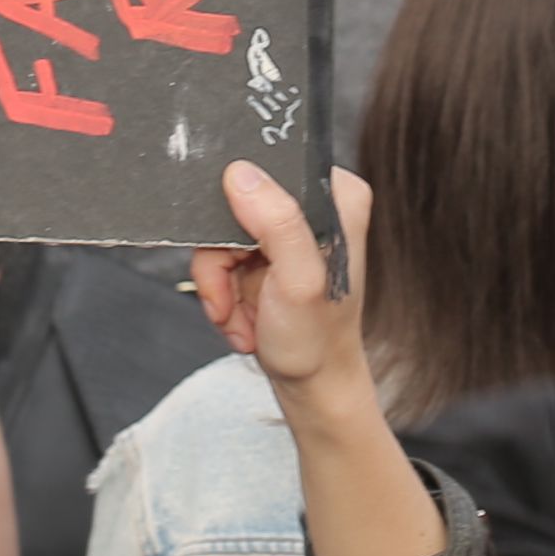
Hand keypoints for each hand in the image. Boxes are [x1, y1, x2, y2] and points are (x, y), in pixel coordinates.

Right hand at [201, 159, 377, 412]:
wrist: (310, 386)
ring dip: (219, 285)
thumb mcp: (299, 281)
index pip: (269, 169)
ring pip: (218, 237)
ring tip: (240, 316)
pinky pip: (218, 259)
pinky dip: (222, 294)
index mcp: (336, 197)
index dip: (241, 209)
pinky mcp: (264, 255)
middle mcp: (313, 208)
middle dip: (222, 260)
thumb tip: (241, 174)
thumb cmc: (316, 342)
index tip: (245, 253)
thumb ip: (277, 222)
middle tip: (234, 297)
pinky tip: (243, 318)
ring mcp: (284, 232)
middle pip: (233, 205)